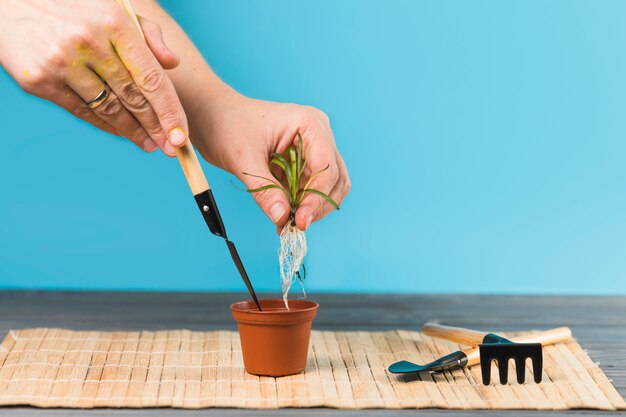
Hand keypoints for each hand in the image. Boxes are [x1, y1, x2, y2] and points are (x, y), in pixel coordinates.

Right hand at [0, 0, 187, 154]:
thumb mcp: (114, 9)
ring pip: (109, 109)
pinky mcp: (40, 80)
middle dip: (155, 128)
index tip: (181, 136)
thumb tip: (172, 65)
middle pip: (133, 98)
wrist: (10, 3)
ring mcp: (61, 63)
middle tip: (170, 148)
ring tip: (148, 144)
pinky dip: (105, 125)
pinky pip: (82, 111)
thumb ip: (147, 35)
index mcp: (114, 23)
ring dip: (132, 131)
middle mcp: (88, 43)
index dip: (170, 111)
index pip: (151, 77)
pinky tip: (121, 132)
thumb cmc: (75, 8)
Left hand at [193, 95, 350, 231]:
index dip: (316, 197)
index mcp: (310, 124)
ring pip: (327, 188)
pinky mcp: (302, 164)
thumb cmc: (227, 124)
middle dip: (316, 205)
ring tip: (287, 223)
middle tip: (294, 225)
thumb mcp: (244, 159)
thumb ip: (265, 190)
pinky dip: (300, 206)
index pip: (326, 168)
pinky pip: (309, 190)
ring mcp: (312, 150)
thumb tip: (282, 217)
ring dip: (311, 208)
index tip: (300, 220)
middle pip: (334, 179)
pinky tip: (284, 218)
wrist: (212, 117)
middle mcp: (318, 136)